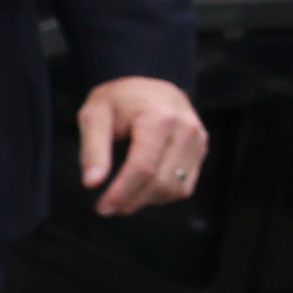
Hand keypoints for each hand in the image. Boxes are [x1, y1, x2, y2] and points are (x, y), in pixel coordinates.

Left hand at [75, 77, 210, 216]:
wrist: (151, 85)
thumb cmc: (120, 99)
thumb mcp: (95, 114)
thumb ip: (92, 148)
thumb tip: (92, 183)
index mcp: (159, 118)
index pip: (143, 167)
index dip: (121, 192)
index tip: (102, 207)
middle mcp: (185, 130)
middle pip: (160, 182)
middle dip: (132, 200)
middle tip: (107, 207)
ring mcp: (198, 141)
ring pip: (175, 188)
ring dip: (147, 200)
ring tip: (124, 197)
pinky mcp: (201, 150)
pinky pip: (184, 186)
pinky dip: (162, 194)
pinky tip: (143, 189)